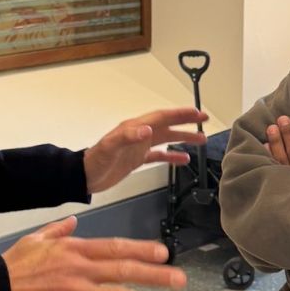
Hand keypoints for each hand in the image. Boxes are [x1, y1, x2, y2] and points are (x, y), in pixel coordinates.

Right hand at [2, 217, 186, 290]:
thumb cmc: (10, 268)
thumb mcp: (34, 240)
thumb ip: (58, 230)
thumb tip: (75, 220)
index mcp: (73, 250)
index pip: (115, 248)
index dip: (141, 250)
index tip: (163, 253)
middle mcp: (78, 269)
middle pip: (124, 270)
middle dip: (155, 275)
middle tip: (180, 280)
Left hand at [84, 108, 208, 194]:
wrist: (85, 176)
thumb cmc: (95, 161)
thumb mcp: (110, 147)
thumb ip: (128, 137)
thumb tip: (148, 130)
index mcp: (134, 128)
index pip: (161, 117)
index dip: (179, 114)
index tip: (196, 113)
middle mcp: (139, 134)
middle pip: (167, 125)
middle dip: (186, 122)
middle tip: (204, 120)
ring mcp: (139, 147)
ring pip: (166, 139)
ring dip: (183, 138)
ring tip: (201, 140)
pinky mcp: (137, 159)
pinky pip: (159, 156)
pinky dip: (172, 156)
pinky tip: (183, 159)